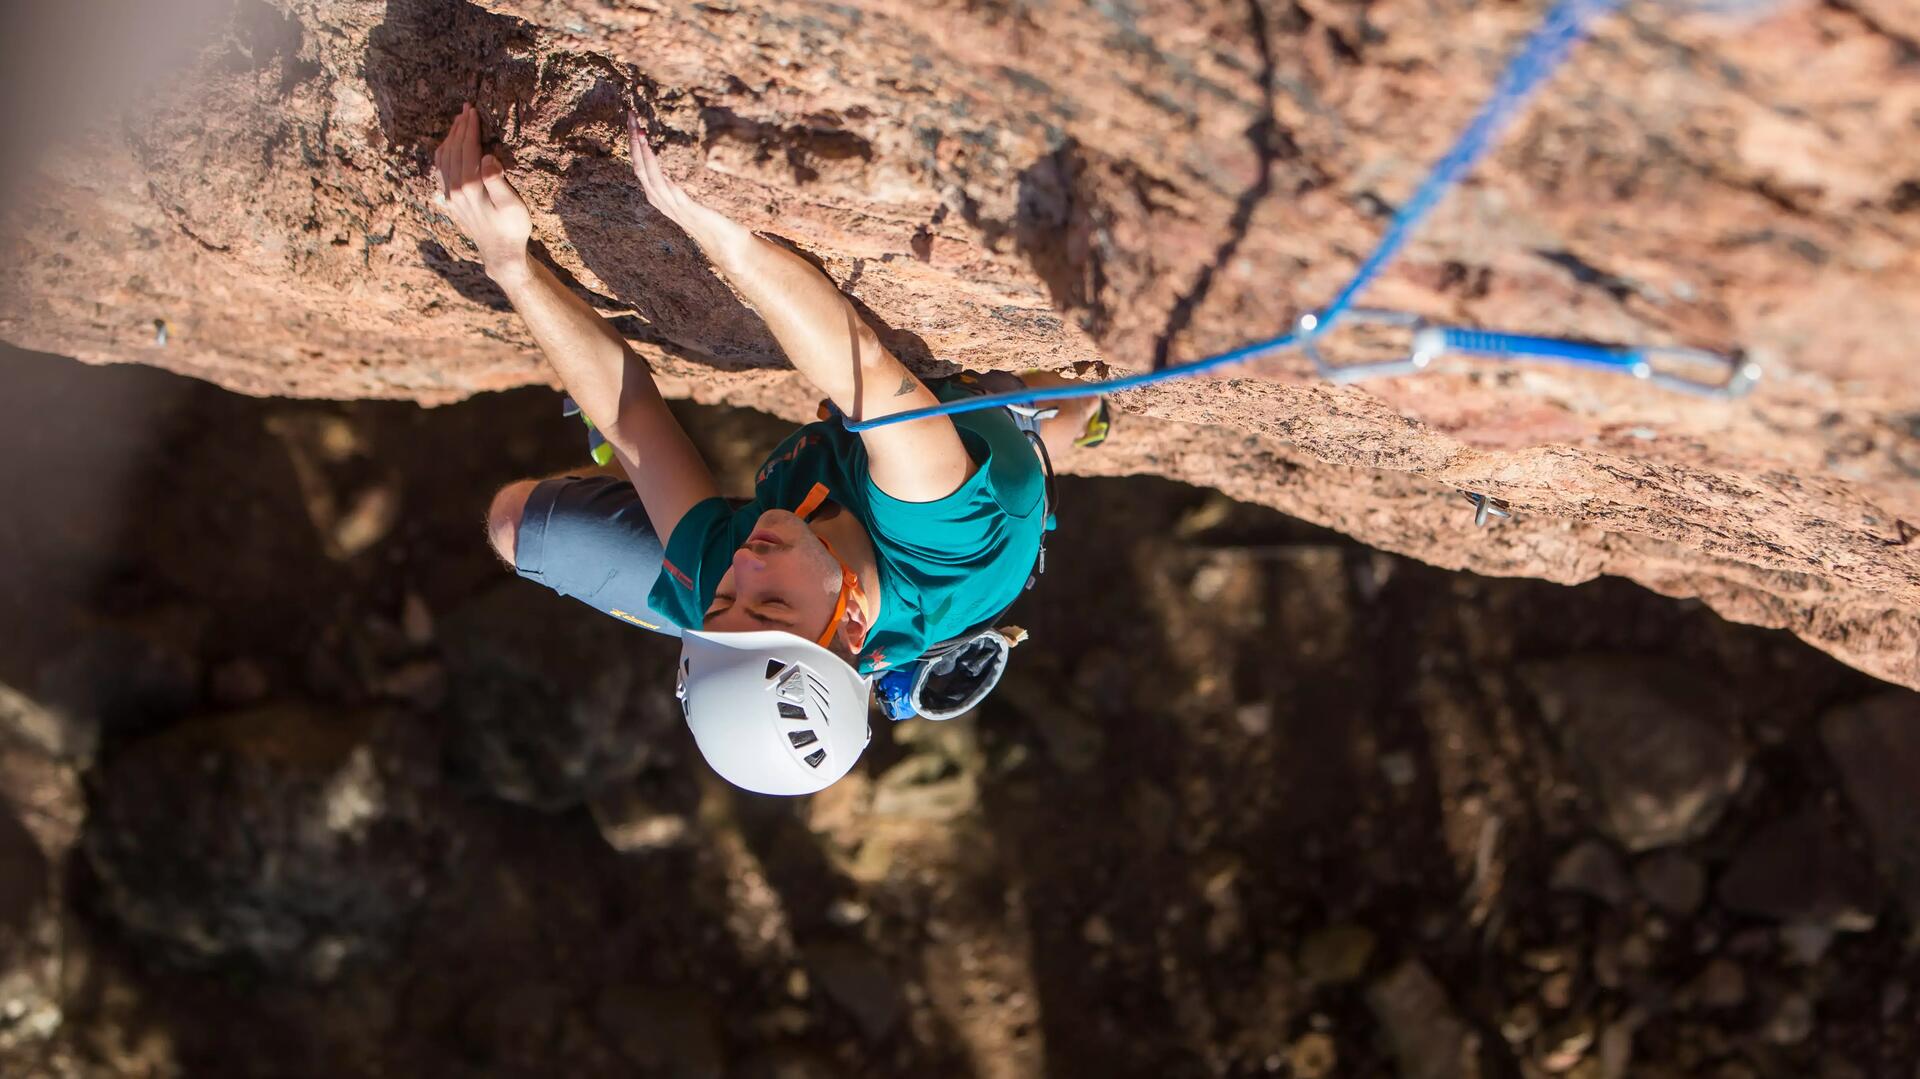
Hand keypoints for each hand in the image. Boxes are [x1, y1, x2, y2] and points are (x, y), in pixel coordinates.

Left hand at [432, 103, 532, 281]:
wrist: (500, 253)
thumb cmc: (512, 227)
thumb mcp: (512, 204)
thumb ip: (497, 180)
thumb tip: (487, 157)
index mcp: (469, 186)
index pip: (467, 148)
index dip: (470, 128)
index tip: (473, 111)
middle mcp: (454, 189)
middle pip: (453, 150)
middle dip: (459, 127)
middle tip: (466, 109)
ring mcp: (450, 195)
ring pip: (444, 158)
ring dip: (451, 137)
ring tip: (459, 122)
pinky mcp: (451, 200)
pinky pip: (441, 170)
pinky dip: (444, 153)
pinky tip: (449, 146)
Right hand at [627, 113, 746, 254]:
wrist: (727, 244)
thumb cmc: (713, 220)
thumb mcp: (691, 197)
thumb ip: (680, 185)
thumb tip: (675, 168)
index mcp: (660, 195)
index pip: (641, 165)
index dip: (635, 144)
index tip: (634, 120)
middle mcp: (659, 200)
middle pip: (638, 166)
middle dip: (633, 140)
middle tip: (631, 115)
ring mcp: (669, 204)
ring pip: (646, 173)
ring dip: (640, 149)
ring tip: (638, 129)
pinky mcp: (683, 207)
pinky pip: (662, 184)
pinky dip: (653, 165)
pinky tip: (651, 150)